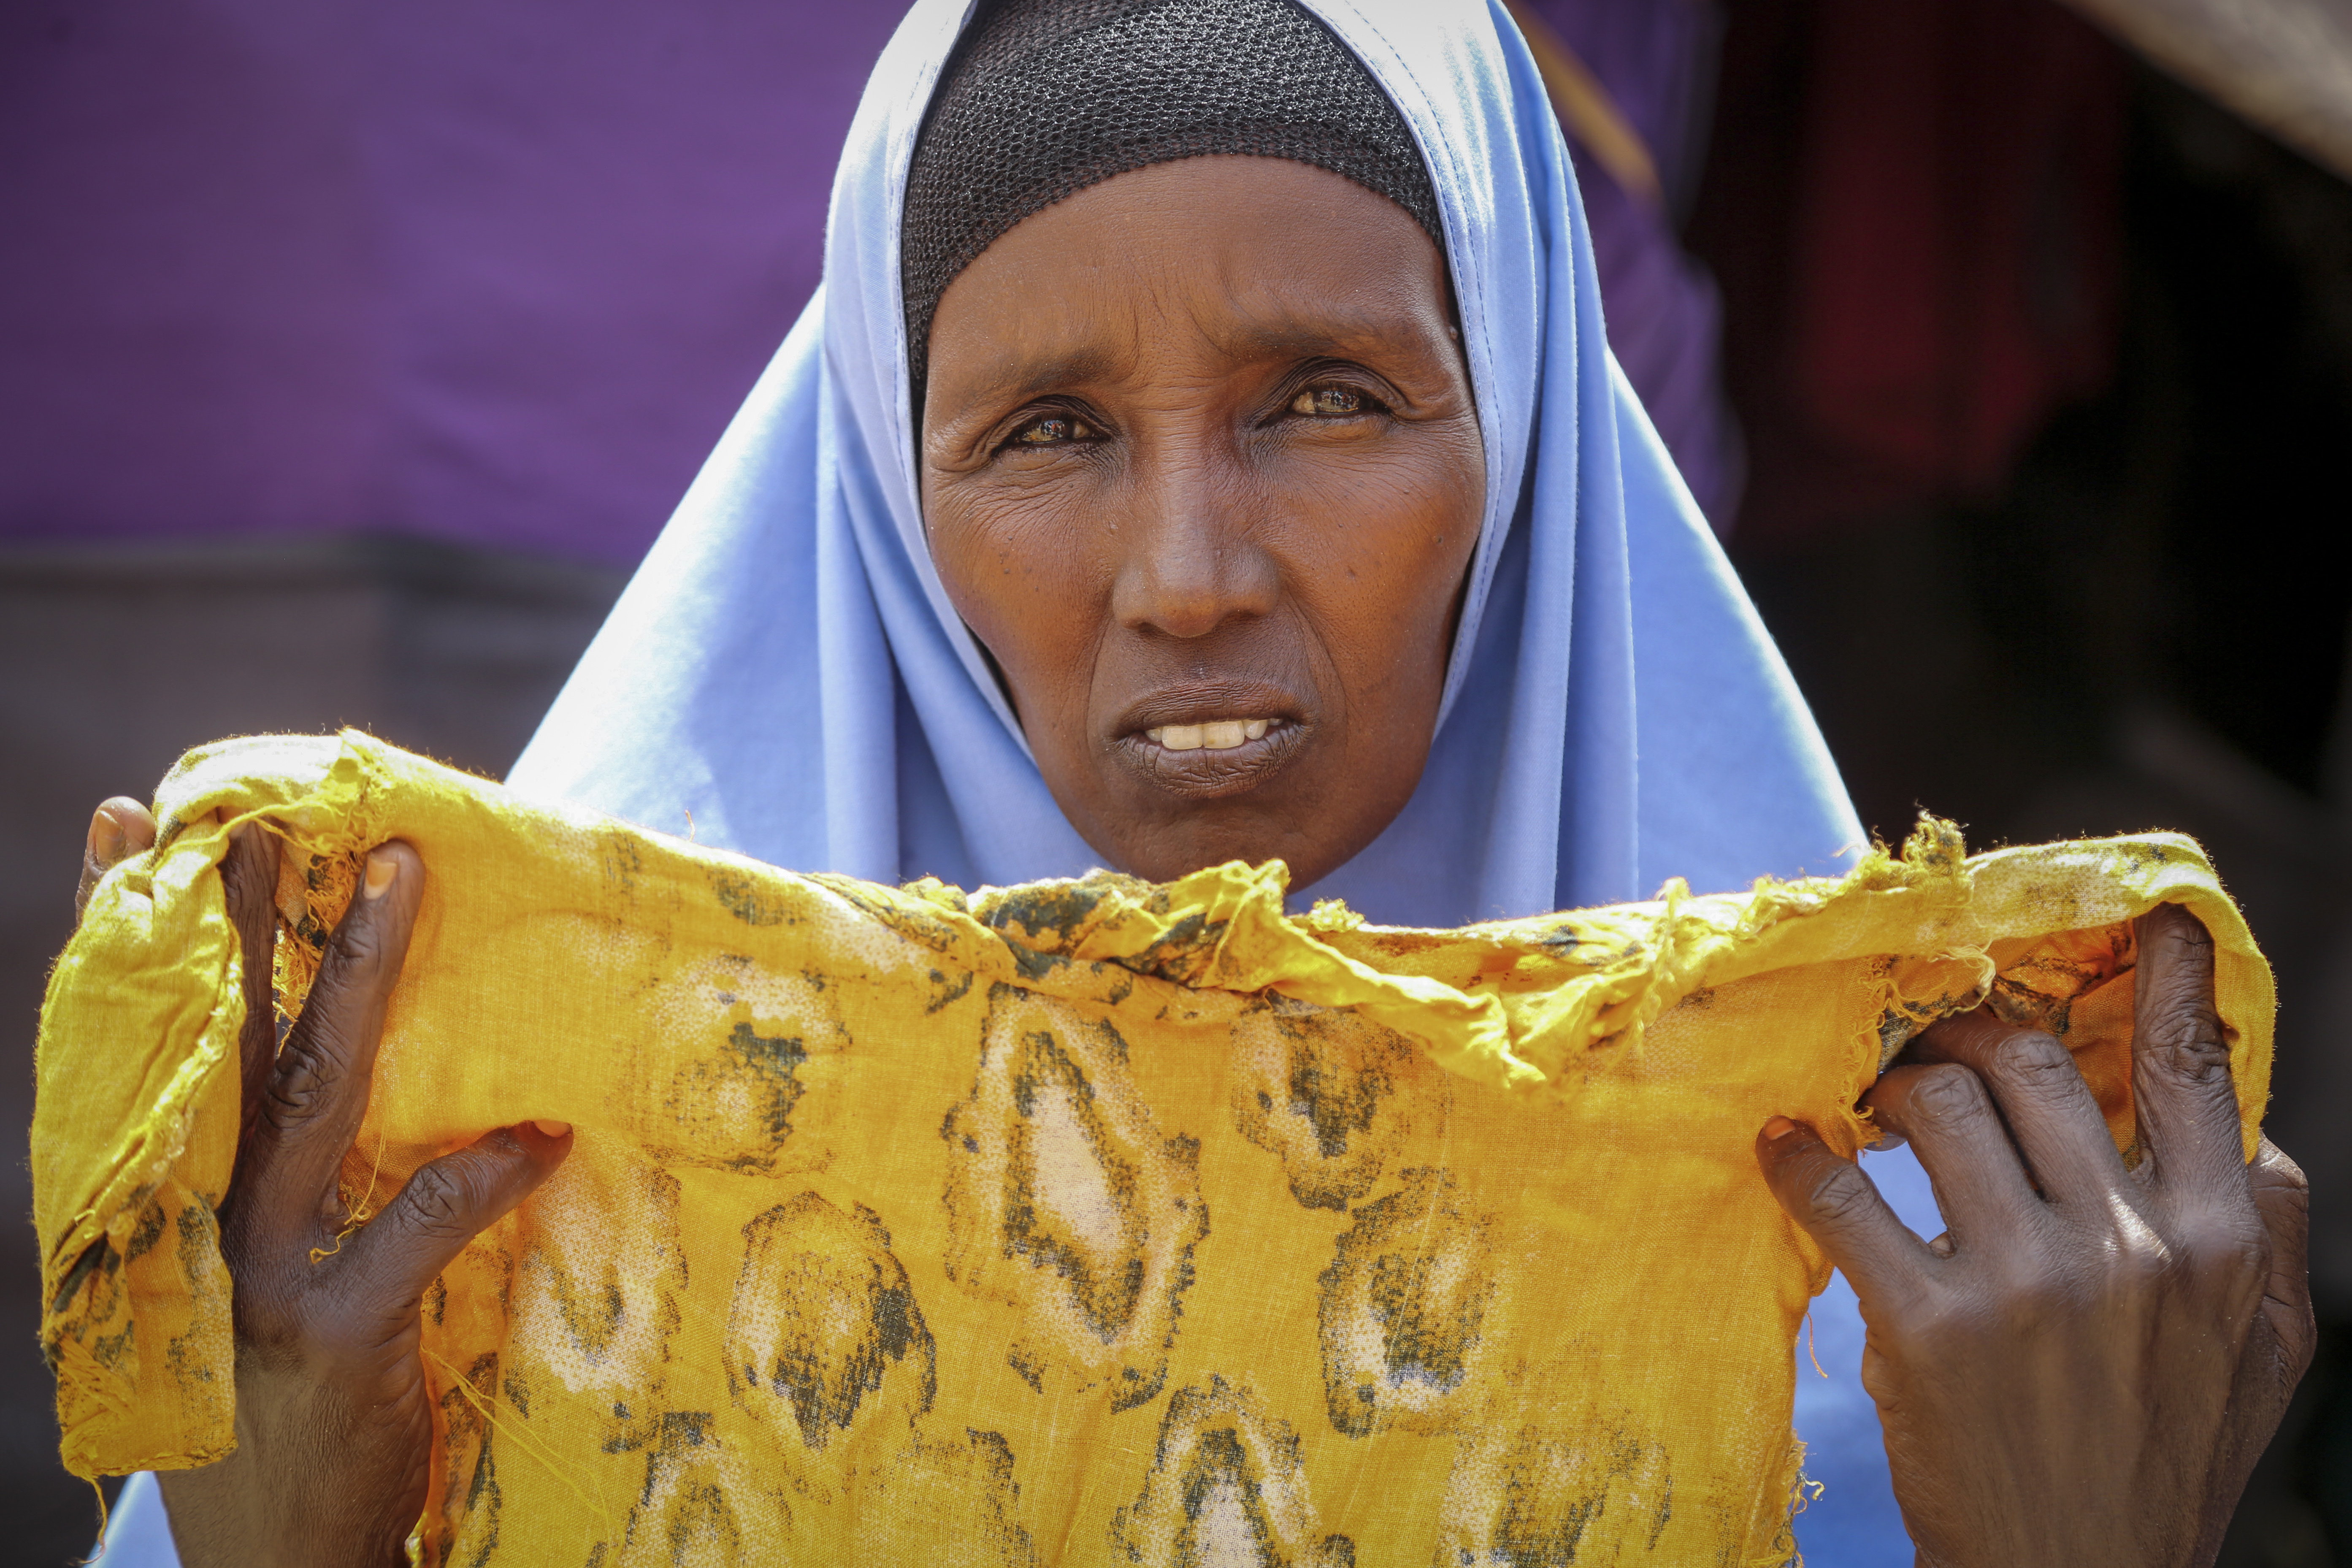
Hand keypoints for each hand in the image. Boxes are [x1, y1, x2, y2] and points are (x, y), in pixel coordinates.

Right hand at [76, 801, 571, 1566]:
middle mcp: (193, 1220)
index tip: (131, 821)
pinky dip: (481, 1175)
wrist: (272, 1562)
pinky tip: (544, 1134)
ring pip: (307, 1095)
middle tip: (260, 809)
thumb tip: (336, 1049)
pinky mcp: (328, 1331)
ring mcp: (252, 1273)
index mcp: (170, 1196)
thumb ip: (278, 1172)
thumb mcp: (250, 1271)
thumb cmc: (277, 1401)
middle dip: (239, 916)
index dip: (128, 928)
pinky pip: (414, 1227)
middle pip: (221, 1039)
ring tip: (399, 878)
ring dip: (357, 979)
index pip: (147, 1038)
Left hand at [1756, 902, 2312, 1567]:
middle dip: (1972, 1035)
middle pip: (2033, 1065)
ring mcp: (2024, 1283)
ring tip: (1874, 1110)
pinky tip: (1783, 1148)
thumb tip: (2251, 1132)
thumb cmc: (2165, 1460)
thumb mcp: (2258, 1352)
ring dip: (1891, 1090)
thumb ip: (2263, 1236)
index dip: (2171, 984)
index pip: (2194, 1076)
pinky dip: (1799, 1159)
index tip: (2151, 921)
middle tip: (1938, 1044)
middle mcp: (2126, 1247)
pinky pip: (1842, 1195)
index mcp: (2213, 1242)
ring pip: (1937, 1105)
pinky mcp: (1927, 1327)